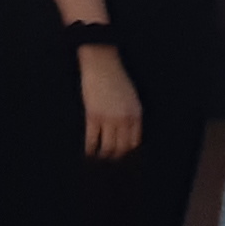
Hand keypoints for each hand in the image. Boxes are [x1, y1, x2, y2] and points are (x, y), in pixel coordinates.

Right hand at [76, 41, 142, 159]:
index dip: (128, 151)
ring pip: (108, 147)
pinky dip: (90, 149)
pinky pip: (92, 140)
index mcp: (136, 113)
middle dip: (116, 156)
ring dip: (103, 155)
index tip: (122, 156)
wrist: (102, 64)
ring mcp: (109, 118)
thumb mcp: (131, 97)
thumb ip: (130, 114)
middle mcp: (124, 118)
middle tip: (110, 160)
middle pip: (122, 147)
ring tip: (99, 158)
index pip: (135, 141)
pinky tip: (88, 152)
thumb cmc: (116, 78)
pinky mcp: (93, 116)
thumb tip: (125, 133)